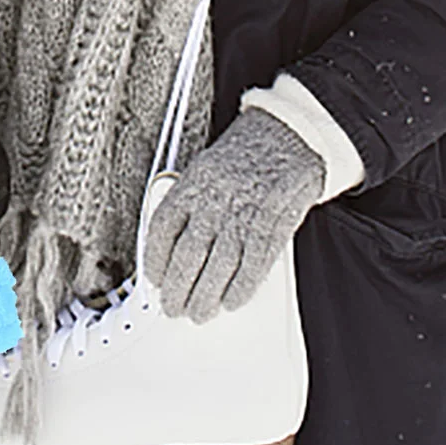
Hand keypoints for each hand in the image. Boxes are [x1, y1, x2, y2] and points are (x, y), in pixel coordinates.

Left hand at [143, 109, 322, 321]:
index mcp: (194, 181)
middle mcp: (215, 198)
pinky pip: (254, 263)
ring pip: (219, 265)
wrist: (292, 132)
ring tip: (199, 312)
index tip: (153, 278)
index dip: (155, 258)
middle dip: (178, 287)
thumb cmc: (249, 151)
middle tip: (173, 307)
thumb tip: (176, 242)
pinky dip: (242, 287)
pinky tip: (232, 301)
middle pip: (188, 253)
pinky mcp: (273, 221)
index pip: (164, 226)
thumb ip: (193, 200)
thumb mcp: (209, 165)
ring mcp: (245, 211)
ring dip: (206, 295)